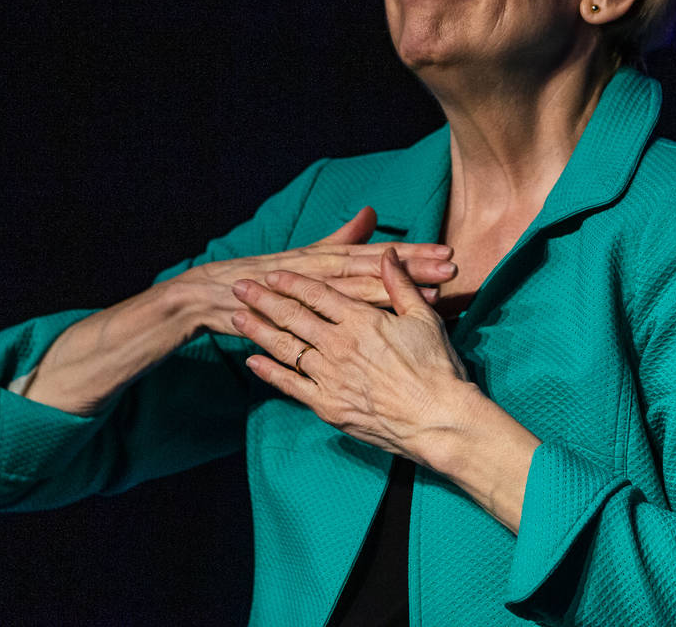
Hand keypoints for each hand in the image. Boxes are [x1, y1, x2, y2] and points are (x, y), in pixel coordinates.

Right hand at [187, 206, 457, 335]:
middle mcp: (321, 274)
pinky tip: (388, 331)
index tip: (447, 251)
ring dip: (397, 294)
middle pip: (376, 271)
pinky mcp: (299, 324)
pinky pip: (335, 327)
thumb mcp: (306, 253)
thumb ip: (342, 237)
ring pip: (361, 294)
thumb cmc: (263, 273)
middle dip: (415, 270)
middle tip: (452, 267)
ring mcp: (310, 299)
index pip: (377, 254)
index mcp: (326, 258)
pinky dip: (360, 327)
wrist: (212, 295)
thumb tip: (371, 213)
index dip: (412, 253)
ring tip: (434, 294)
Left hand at [232, 248, 541, 532]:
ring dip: (258, 331)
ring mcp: (329, 377)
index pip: (317, 294)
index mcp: (360, 320)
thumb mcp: (422, 317)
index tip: (272, 274)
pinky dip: (269, 373)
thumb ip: (398, 283)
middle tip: (238, 287)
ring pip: (284, 348)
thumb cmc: (437, 367)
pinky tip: (253, 362)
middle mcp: (338, 345)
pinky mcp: (328, 406)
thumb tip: (387, 254)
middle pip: (292, 317)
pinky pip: (290, 386)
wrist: (439, 421)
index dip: (292, 282)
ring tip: (236, 318)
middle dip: (263, 299)